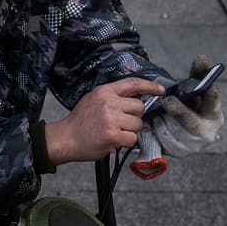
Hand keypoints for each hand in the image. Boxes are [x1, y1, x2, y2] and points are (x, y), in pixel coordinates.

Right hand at [45, 77, 164, 165]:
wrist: (66, 138)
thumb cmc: (80, 121)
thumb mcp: (93, 99)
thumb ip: (112, 96)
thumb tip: (135, 99)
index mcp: (105, 91)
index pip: (133, 84)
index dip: (149, 86)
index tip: (160, 90)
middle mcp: (109, 103)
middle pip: (139, 107)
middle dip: (135, 116)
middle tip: (122, 122)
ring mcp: (111, 119)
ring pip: (138, 124)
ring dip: (130, 131)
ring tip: (115, 132)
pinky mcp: (113, 136)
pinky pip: (132, 138)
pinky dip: (126, 142)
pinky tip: (114, 140)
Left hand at [152, 55, 223, 157]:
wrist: (178, 126)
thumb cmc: (188, 104)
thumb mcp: (193, 90)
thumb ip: (198, 75)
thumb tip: (203, 58)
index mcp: (214, 114)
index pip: (213, 103)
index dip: (211, 95)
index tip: (209, 88)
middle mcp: (207, 133)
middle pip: (192, 123)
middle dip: (180, 112)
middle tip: (168, 101)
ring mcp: (192, 146)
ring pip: (173, 131)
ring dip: (162, 120)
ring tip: (158, 112)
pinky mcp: (177, 153)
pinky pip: (161, 141)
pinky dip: (154, 130)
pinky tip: (153, 123)